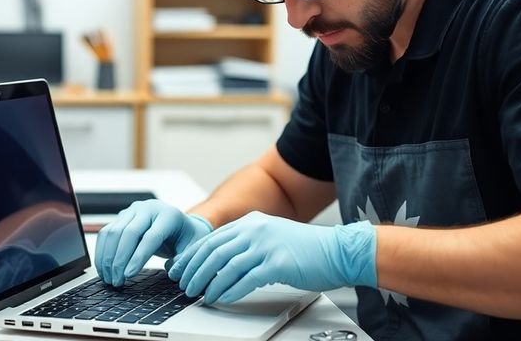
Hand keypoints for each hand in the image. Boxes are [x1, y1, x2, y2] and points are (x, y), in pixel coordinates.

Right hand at [94, 200, 212, 286]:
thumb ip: (184, 260)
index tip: (129, 275)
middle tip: (117, 281)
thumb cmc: (186, 238)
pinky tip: (104, 269)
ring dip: (108, 258)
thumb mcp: (193, 248)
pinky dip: (102, 252)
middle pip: (129, 233)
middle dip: (119, 260)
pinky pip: (106, 233)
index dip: (138, 257)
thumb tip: (170, 270)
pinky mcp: (122, 217)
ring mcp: (133, 211)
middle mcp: (148, 209)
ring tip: (110, 279)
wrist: (179, 224)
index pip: (150, 236)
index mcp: (168, 215)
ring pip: (114, 232)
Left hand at [167, 212, 376, 304]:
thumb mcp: (271, 237)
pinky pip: (246, 279)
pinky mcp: (277, 262)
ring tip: (200, 295)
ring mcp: (267, 244)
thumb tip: (221, 262)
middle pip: (214, 251)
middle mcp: (256, 229)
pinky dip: (230, 290)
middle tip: (184, 285)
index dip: (192, 255)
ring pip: (226, 265)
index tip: (180, 268)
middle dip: (194, 270)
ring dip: (209, 283)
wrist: (339, 252)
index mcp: (252, 222)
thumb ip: (248, 243)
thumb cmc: (308, 250)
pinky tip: (222, 298)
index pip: (212, 238)